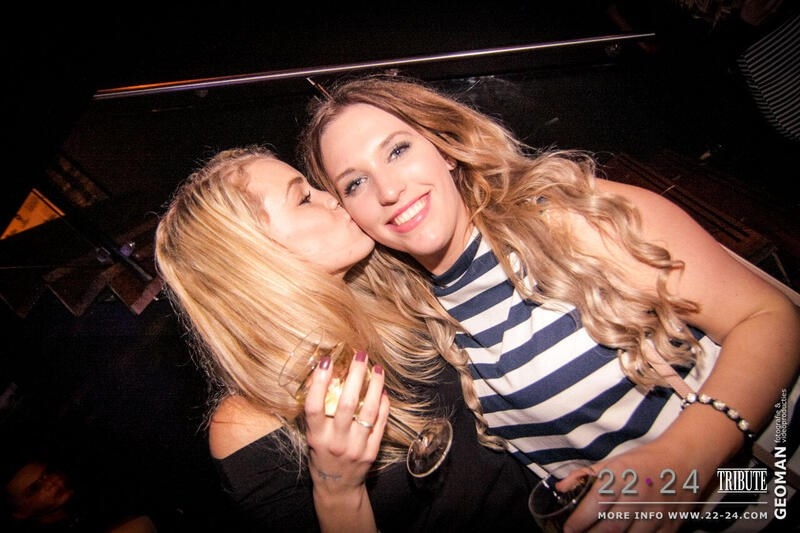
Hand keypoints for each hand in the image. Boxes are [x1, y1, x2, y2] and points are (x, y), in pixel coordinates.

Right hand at [304, 351, 389, 493]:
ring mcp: (356, 447)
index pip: (314, 406)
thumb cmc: (321, 456)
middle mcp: (335, 442)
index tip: (326, 361)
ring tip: (377, 368)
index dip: (319, 382)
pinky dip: (383, 404)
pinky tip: (382, 390)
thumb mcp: (312, 436)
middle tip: (360, 355)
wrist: (338, 487)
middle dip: (355, 376)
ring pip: (368, 411)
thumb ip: (317, 413)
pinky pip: (380, 423)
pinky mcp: (372, 451)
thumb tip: (324, 376)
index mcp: (316, 437)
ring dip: (374, 386)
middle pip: (345, 404)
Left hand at [563, 441, 710, 532]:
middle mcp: (638, 496)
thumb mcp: (612, 463)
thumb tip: (560, 488)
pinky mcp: (670, 526)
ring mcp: (656, 513)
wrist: (684, 460)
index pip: (595, 504)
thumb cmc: (642, 462)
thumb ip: (584, 476)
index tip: (568, 528)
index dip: (579, 520)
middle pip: (611, 527)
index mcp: (621, 477)